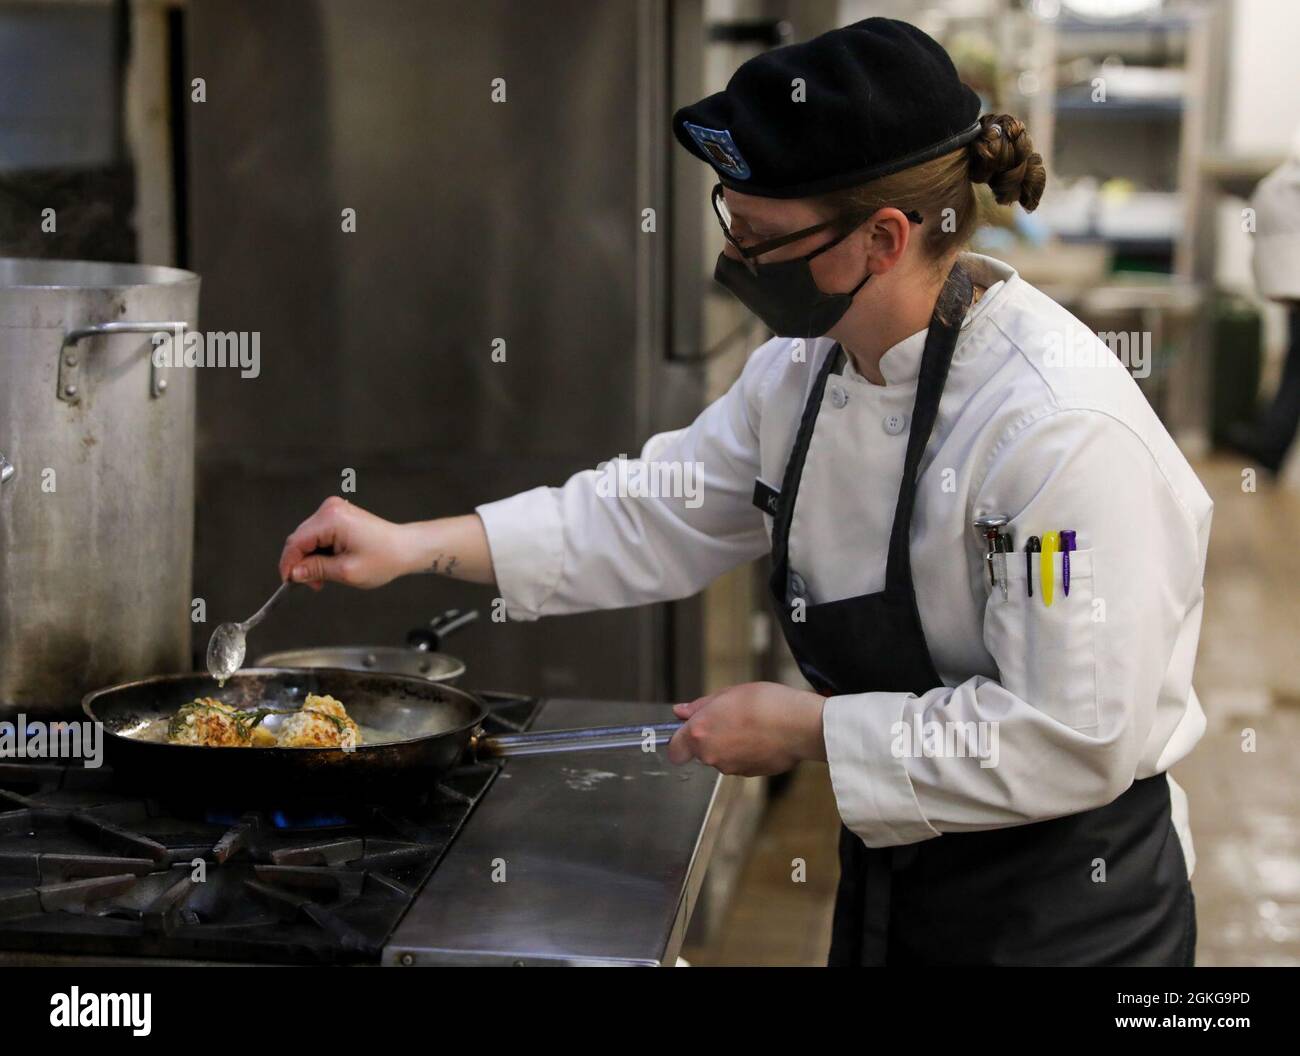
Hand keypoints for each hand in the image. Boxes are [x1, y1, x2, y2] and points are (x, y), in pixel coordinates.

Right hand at [278, 497, 413, 589]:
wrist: (406, 548)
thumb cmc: (385, 558)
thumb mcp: (346, 571)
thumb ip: (316, 570)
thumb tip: (294, 573)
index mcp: (331, 519)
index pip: (296, 542)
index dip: (289, 563)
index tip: (289, 582)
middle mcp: (330, 509)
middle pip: (300, 539)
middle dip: (302, 564)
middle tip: (313, 584)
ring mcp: (334, 510)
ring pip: (308, 539)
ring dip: (312, 559)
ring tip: (325, 577)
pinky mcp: (338, 516)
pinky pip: (318, 535)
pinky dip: (320, 552)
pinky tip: (330, 564)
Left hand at [666, 681, 826, 776]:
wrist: (799, 726)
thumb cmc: (766, 704)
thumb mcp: (729, 693)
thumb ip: (700, 706)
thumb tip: (681, 712)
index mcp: (700, 732)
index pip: (675, 749)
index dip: (680, 740)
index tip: (689, 730)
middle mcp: (711, 755)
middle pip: (700, 751)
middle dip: (711, 737)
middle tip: (730, 717)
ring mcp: (730, 767)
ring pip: (721, 757)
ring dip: (730, 745)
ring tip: (751, 725)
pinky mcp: (749, 774)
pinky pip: (740, 763)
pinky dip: (747, 753)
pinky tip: (762, 737)